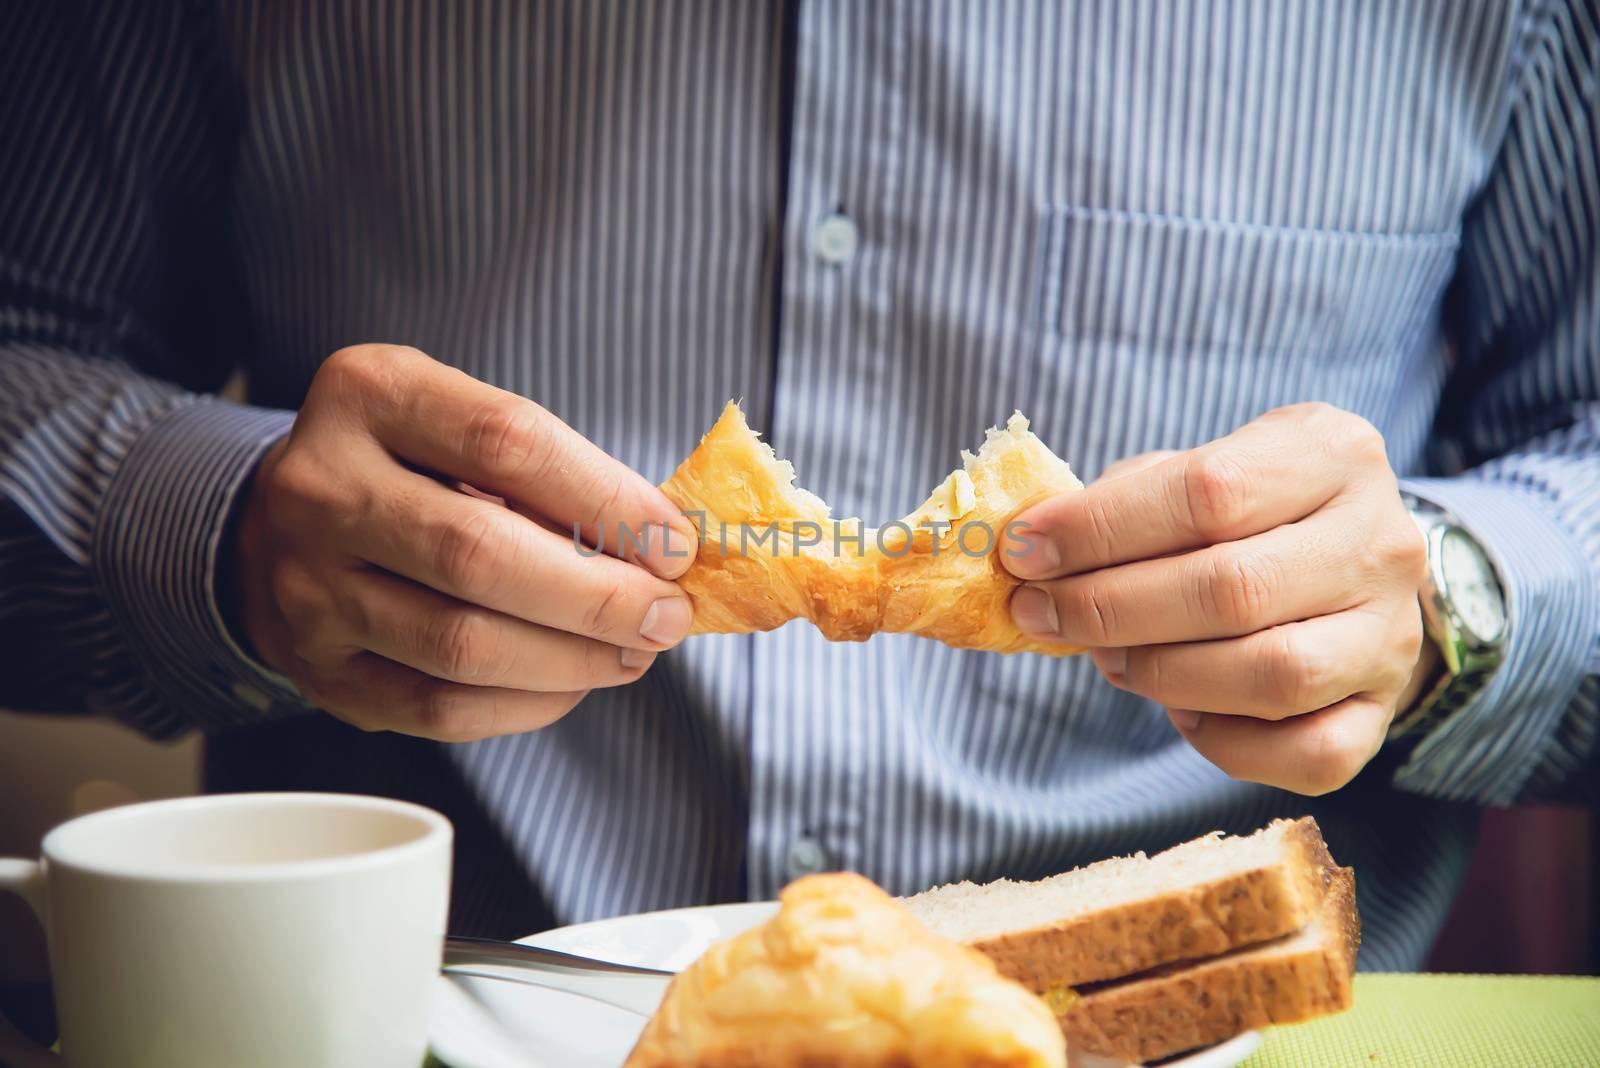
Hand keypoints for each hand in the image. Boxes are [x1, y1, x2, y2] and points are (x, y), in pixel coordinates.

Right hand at [230, 345, 697, 740]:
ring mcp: (308, 587)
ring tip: (636, 651)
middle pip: (481, 554)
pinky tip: (575, 682)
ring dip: (574, 659)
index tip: (676, 543)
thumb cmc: (413, 467)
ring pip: (462, 644)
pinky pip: (440, 707)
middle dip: (599, 595)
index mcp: (371, 394)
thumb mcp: (463, 426)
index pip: (509, 443)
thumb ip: (554, 472)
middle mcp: (323, 488)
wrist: (283, 524)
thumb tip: (667, 549)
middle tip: (668, 614)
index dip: (609, 500)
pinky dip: (528, 704)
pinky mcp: (321, 670)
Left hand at [1004, 403, 1431, 794]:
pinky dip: (1226, 743)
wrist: (1350, 562)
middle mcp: (1382, 541)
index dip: (1100, 528)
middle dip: (1110, 607)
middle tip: (1042, 613)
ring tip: (1108, 657)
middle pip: (1232, 589)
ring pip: (1272, 674)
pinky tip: (1182, 709)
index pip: (1208, 491)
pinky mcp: (1384, 709)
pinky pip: (1309, 751)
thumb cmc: (1246, 511)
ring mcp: (1392, 633)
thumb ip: (1121, 501)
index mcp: (1333, 452)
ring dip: (1161, 674)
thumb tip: (1032, 548)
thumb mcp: (1195, 470)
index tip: (1024, 550)